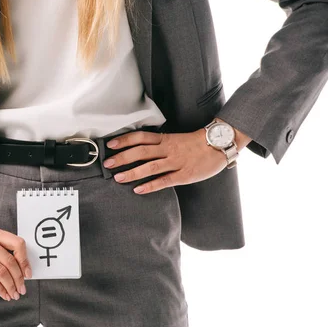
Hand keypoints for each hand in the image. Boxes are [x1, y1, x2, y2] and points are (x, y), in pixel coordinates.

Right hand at [0, 225, 30, 300]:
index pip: (17, 243)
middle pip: (10, 261)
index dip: (25, 260)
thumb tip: (16, 266)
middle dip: (19, 278)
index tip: (28, 273)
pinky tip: (3, 295)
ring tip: (14, 294)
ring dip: (11, 286)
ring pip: (1, 272)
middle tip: (22, 289)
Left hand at [103, 126, 232, 193]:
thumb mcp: (175, 139)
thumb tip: (137, 149)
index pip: (141, 137)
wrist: (219, 145)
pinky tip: (138, 190)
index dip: (125, 140)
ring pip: (151, 166)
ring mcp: (176, 162)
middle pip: (141, 151)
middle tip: (108, 164)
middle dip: (123, 157)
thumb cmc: (195, 144)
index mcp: (165, 139)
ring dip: (132, 172)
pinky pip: (165, 181)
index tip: (110, 145)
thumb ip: (158, 144)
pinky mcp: (184, 175)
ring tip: (118, 178)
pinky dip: (151, 185)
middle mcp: (168, 149)